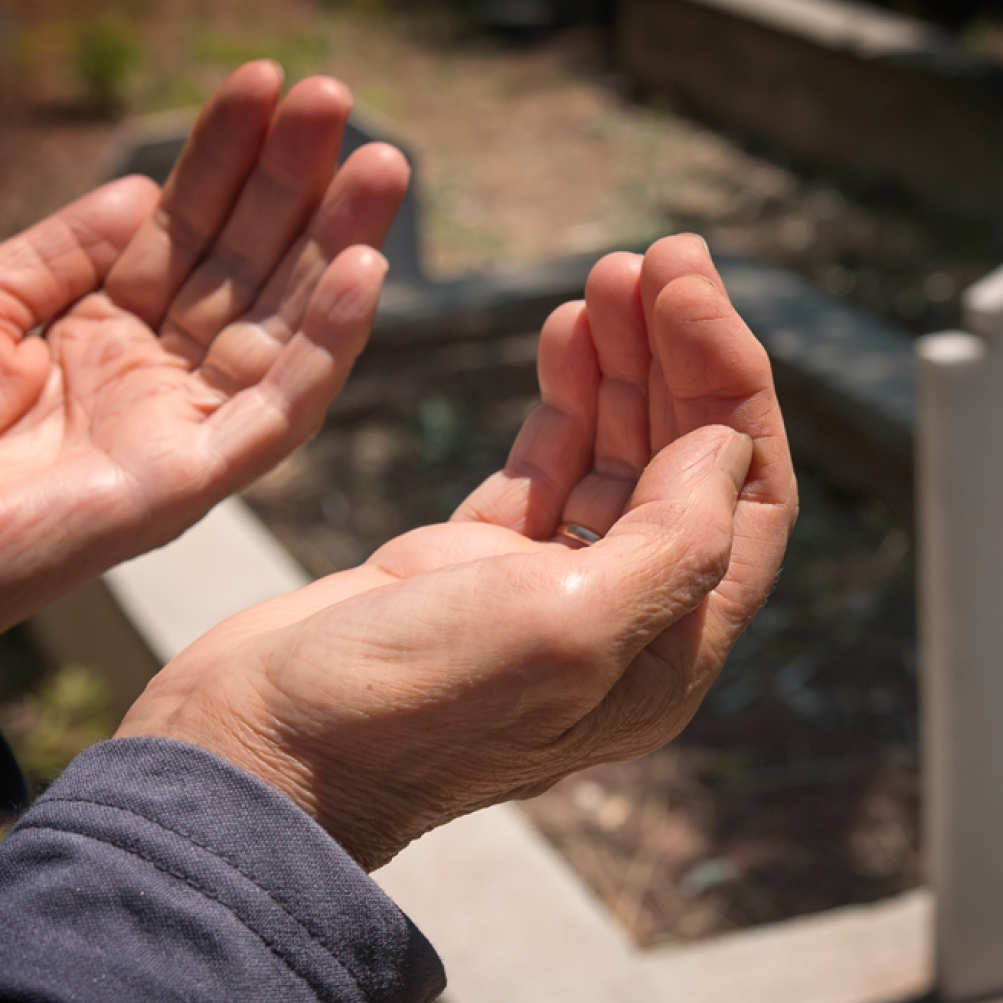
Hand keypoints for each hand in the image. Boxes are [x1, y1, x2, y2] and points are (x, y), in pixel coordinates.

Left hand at [0, 62, 410, 718]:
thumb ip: (64, 249)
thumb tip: (142, 186)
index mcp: (99, 328)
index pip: (183, 228)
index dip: (224, 156)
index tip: (262, 84)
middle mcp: (152, 374)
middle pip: (245, 263)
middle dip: (294, 181)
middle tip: (337, 100)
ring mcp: (177, 426)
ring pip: (281, 323)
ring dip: (337, 244)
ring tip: (381, 164)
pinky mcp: (190, 481)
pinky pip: (277, 410)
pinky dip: (326, 346)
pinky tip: (362, 275)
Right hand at [118, 237, 798, 868]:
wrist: (255, 748)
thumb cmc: (405, 708)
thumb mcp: (563, 629)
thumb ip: (670, 543)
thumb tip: (731, 447)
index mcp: (667, 653)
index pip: (747, 496)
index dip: (732, 384)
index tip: (691, 289)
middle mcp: (621, 622)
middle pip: (686, 462)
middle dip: (681, 353)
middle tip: (660, 255)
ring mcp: (544, 590)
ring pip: (618, 453)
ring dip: (625, 360)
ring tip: (611, 274)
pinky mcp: (472, 565)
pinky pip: (548, 463)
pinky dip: (563, 394)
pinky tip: (564, 328)